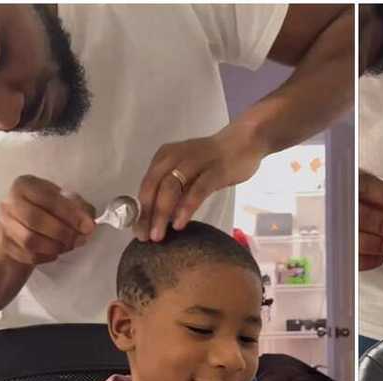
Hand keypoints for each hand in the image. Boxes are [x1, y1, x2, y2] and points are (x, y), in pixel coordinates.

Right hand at [0, 175, 95, 264]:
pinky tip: (56, 251)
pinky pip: (28, 255)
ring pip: (30, 240)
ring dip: (55, 246)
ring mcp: (6, 224)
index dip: (70, 213)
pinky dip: (46, 256)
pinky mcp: (6, 244)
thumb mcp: (62, 200)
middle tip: (80, 239)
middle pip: (35, 219)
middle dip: (63, 232)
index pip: (47, 198)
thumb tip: (89, 222)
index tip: (87, 226)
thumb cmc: (45, 208)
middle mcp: (10, 203)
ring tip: (69, 245)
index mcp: (26, 185)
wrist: (21, 224)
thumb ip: (78, 207)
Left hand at [135, 123, 269, 241]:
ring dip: (162, 214)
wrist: (245, 142)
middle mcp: (175, 156)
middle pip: (153, 186)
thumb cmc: (213, 161)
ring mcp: (195, 161)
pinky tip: (180, 223)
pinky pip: (197, 190)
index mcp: (165, 156)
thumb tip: (159, 219)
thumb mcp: (187, 172)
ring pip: (171, 188)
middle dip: (147, 214)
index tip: (138, 231)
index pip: (146, 185)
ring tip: (159, 235)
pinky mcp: (215, 170)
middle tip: (146, 237)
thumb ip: (173, 190)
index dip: (140, 210)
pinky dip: (186, 207)